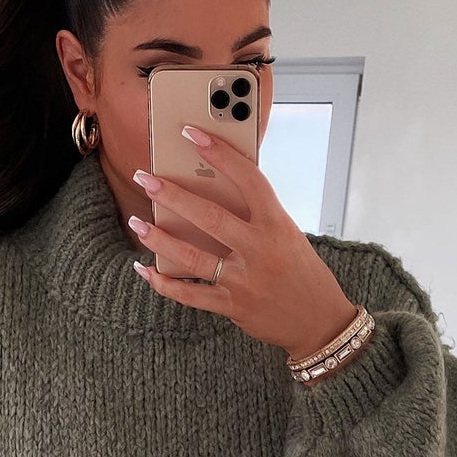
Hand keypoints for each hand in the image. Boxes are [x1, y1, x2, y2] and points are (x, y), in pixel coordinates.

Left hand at [131, 127, 360, 360]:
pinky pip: (190, 295)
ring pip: (191, 258)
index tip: (192, 133)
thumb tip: (213, 194)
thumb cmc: (303, 273)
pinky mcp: (232, 306)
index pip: (248, 179)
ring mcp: (244, 281)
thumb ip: (257, 218)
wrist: (319, 322)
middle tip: (144, 178)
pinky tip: (146, 271)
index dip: (220, 154)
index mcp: (278, 225)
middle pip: (209, 217)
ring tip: (137, 224)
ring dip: (159, 239)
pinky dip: (164, 284)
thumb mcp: (288, 236)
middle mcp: (260, 251)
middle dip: (172, 196)